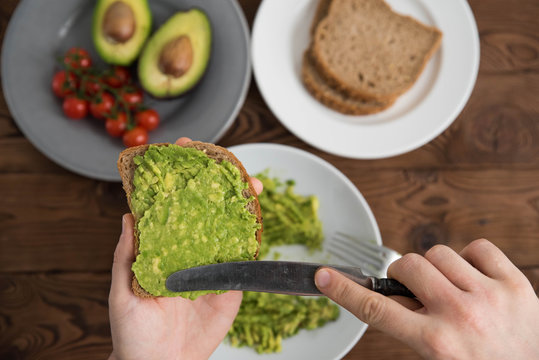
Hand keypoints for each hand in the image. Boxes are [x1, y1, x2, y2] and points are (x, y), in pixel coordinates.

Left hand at [109, 137, 262, 359]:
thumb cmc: (134, 334)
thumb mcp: (123, 294)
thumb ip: (127, 257)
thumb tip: (128, 217)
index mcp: (160, 248)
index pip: (169, 205)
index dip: (177, 177)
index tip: (185, 150)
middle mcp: (188, 250)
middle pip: (205, 209)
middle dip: (218, 183)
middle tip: (230, 164)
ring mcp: (212, 266)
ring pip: (230, 228)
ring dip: (241, 204)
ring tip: (251, 184)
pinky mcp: (231, 285)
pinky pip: (244, 258)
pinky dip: (253, 237)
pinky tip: (258, 218)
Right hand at [315, 239, 538, 359]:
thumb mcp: (434, 358)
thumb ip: (410, 328)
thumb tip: (393, 295)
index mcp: (436, 342)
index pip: (376, 310)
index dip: (344, 290)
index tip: (323, 275)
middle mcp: (461, 316)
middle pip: (407, 266)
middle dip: (404, 276)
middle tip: (416, 291)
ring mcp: (490, 296)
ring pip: (439, 253)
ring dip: (437, 268)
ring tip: (452, 290)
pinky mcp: (516, 284)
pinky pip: (478, 247)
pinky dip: (471, 259)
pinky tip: (475, 280)